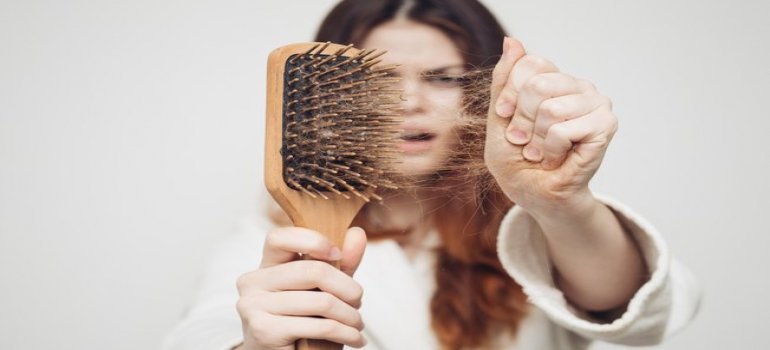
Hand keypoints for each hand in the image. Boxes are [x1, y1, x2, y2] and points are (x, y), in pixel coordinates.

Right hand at [235, 227, 367, 349]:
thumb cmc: (302, 324)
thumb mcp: (322, 290)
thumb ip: (339, 263)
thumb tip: (357, 233)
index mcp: (265, 266)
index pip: (279, 237)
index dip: (312, 241)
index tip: (337, 254)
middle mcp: (253, 282)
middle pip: (311, 270)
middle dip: (347, 287)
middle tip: (357, 301)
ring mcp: (253, 306)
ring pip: (320, 301)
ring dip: (350, 315)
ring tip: (357, 324)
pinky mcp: (264, 330)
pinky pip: (318, 326)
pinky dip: (345, 333)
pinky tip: (355, 339)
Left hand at [484, 37, 617, 214]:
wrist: (536, 196)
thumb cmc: (518, 162)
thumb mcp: (499, 120)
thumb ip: (503, 83)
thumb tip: (512, 41)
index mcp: (554, 79)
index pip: (528, 64)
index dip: (509, 96)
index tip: (505, 118)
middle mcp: (578, 86)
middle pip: (537, 85)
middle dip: (521, 121)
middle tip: (524, 142)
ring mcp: (595, 103)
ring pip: (550, 109)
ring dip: (536, 141)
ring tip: (541, 153)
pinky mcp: (605, 125)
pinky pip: (562, 130)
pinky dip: (551, 150)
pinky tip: (557, 158)